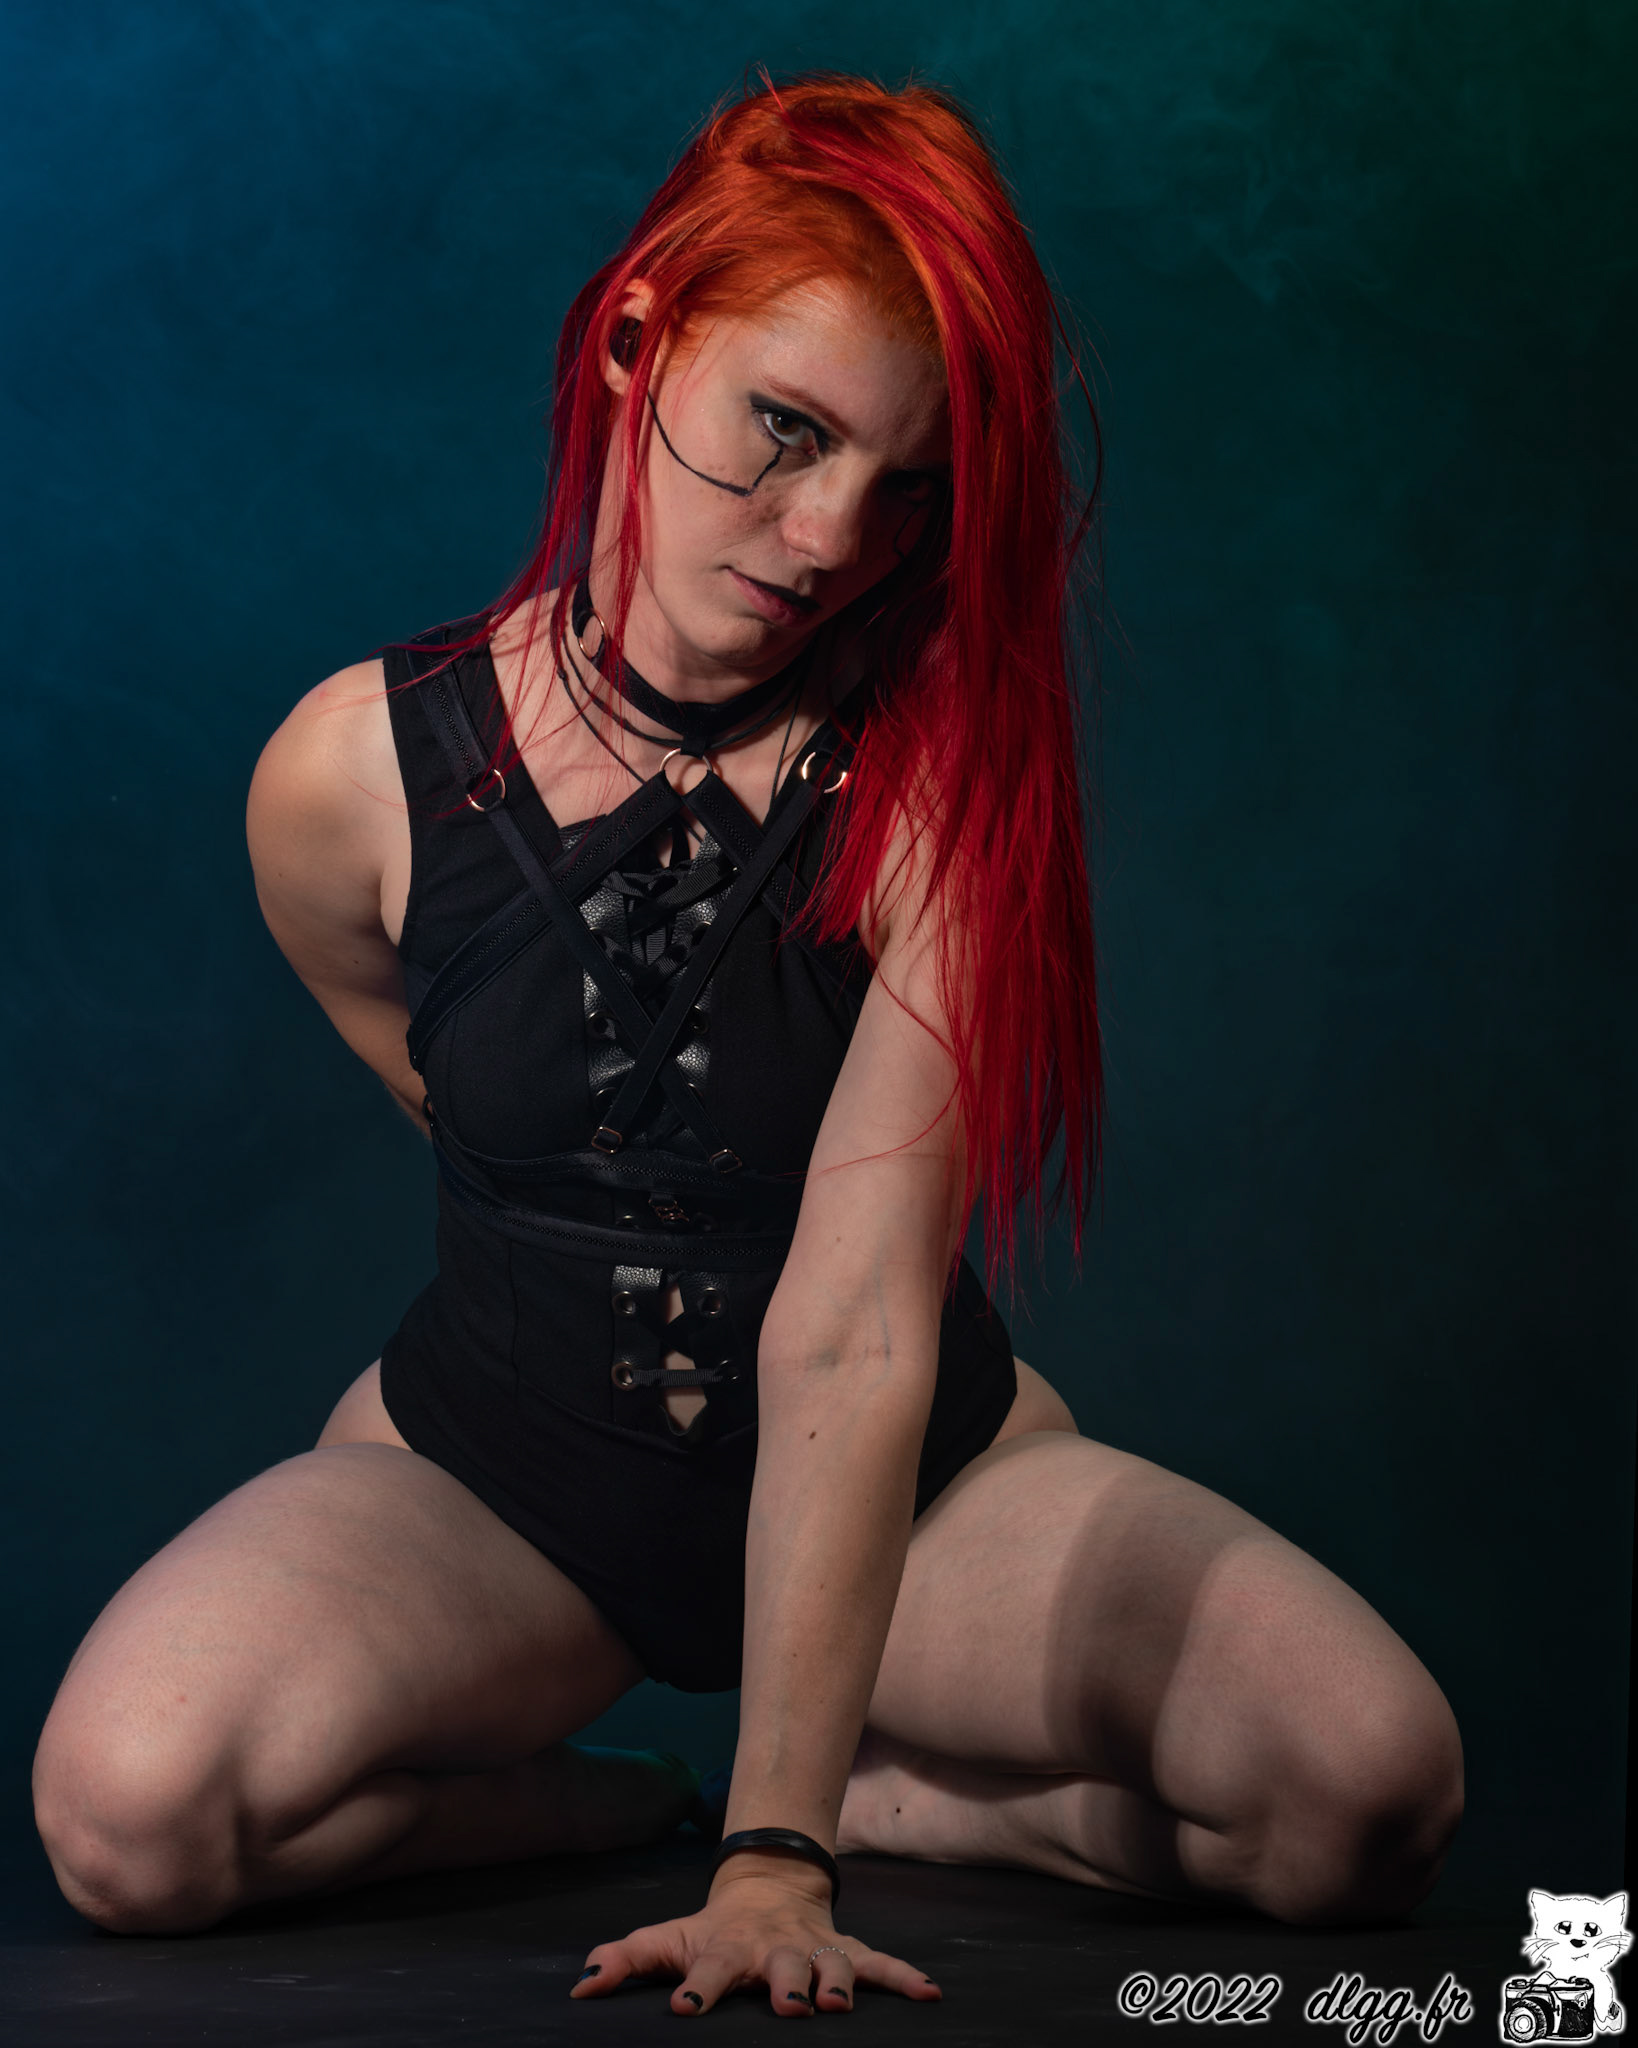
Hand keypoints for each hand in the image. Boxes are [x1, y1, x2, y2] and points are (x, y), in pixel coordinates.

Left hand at [568, 1865, 942, 2017]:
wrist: (767, 1883)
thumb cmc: (711, 1929)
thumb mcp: (666, 1939)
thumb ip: (624, 1960)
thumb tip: (579, 1988)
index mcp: (727, 1948)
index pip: (708, 1968)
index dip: (696, 1988)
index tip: (684, 2007)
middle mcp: (773, 1948)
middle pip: (782, 1965)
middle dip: (788, 1985)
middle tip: (790, 2006)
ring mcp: (812, 1947)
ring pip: (832, 1964)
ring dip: (839, 1982)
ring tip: (842, 2005)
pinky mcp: (843, 1949)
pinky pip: (878, 1963)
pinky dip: (905, 1977)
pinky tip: (930, 1994)